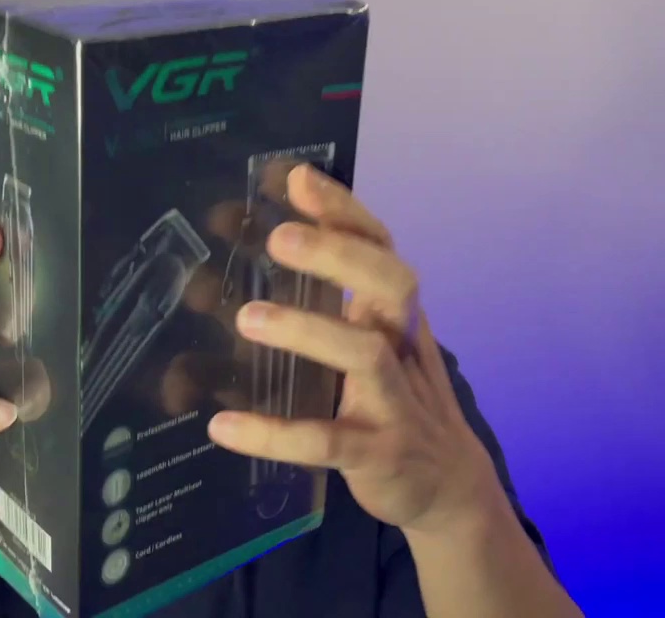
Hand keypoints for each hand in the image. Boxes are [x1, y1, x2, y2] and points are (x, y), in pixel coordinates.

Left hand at [206, 165, 502, 533]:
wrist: (445, 487)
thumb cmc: (388, 401)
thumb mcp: (357, 345)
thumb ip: (305, 304)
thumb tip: (218, 271)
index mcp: (393, 315)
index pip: (379, 247)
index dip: (344, 210)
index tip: (297, 178)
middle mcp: (401, 347)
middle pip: (391, 284)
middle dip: (339, 254)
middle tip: (279, 238)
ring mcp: (394, 401)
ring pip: (364, 355)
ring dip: (308, 330)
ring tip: (248, 318)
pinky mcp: (377, 454)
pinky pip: (327, 440)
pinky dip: (276, 434)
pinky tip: (224, 426)